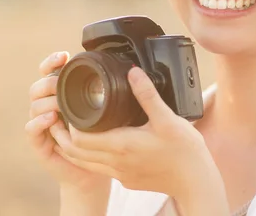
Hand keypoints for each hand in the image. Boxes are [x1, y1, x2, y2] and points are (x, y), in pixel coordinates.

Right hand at [25, 51, 109, 191]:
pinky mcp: (39, 143)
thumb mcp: (106, 111)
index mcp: (62, 95)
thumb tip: (130, 71)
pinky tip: (52, 118)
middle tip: (61, 83)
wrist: (95, 172)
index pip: (50, 72)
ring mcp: (42, 124)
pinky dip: (39, 122)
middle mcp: (48, 106)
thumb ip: (108, 92)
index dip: (52, 62)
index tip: (64, 56)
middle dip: (48, 82)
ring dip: (46, 101)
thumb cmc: (102, 139)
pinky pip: (31, 129)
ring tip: (59, 102)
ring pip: (34, 105)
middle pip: (38, 86)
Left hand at [49, 66, 227, 206]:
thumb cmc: (184, 152)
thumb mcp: (168, 118)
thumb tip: (133, 72)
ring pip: (84, 163)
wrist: (195, 182)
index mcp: (121, 146)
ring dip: (73, 147)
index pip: (79, 138)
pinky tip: (97, 143)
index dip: (67, 124)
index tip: (66, 109)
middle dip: (62, 135)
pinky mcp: (127, 180)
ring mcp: (120, 174)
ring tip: (70, 129)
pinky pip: (99, 168)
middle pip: (75, 152)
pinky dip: (88, 156)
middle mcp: (116, 163)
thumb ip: (147, 95)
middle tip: (60, 116)